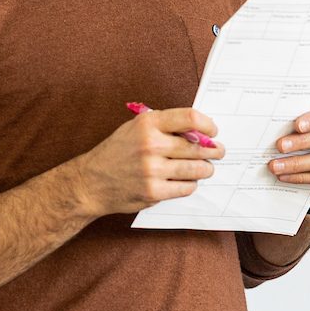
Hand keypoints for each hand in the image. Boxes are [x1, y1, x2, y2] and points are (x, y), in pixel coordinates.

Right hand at [77, 107, 222, 215]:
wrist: (91, 182)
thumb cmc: (117, 152)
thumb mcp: (135, 128)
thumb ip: (164, 127)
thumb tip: (199, 132)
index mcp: (147, 124)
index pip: (190, 118)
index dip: (208, 125)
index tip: (213, 131)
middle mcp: (150, 145)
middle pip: (198, 146)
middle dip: (214, 150)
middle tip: (218, 152)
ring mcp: (152, 170)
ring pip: (196, 169)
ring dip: (205, 169)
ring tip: (205, 168)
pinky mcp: (153, 192)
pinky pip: (186, 188)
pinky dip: (190, 184)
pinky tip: (185, 181)